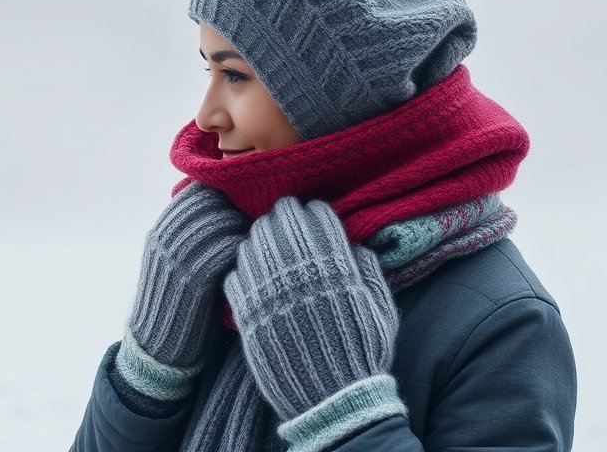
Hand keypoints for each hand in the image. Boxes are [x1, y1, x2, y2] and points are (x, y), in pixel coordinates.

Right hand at [126, 181, 249, 369]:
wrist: (159, 350)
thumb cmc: (180, 305)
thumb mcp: (180, 263)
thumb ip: (198, 235)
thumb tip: (235, 208)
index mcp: (163, 229)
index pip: (200, 190)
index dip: (226, 196)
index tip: (245, 210)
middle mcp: (165, 237)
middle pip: (212, 201)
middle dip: (238, 210)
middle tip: (256, 226)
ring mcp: (176, 256)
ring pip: (222, 221)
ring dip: (245, 230)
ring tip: (258, 244)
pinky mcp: (192, 279)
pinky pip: (226, 248)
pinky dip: (244, 252)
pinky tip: (252, 264)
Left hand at [223, 196, 405, 449]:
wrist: (330, 401)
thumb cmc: (362, 355)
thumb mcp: (380, 307)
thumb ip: (367, 269)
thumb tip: (354, 245)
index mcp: (334, 264)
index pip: (315, 213)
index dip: (314, 212)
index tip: (313, 218)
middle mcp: (297, 270)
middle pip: (280, 218)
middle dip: (284, 218)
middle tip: (287, 225)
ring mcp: (267, 289)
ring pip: (252, 240)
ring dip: (261, 240)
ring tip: (269, 250)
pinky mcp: (245, 310)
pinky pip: (234, 273)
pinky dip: (242, 270)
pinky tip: (254, 278)